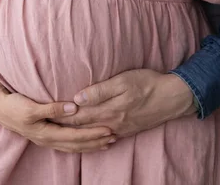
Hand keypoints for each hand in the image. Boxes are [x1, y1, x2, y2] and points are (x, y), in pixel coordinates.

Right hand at [0, 80, 116, 152]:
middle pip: (77, 144)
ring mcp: (45, 137)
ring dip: (90, 144)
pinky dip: (79, 143)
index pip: (75, 137)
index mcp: (46, 133)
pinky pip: (66, 142)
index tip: (109, 130)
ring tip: (107, 142)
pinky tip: (86, 141)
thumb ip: (53, 108)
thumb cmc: (13, 105)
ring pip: (72, 145)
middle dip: (96, 141)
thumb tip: (74, 108)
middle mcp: (47, 138)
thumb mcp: (31, 107)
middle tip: (114, 137)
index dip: (93, 135)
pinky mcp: (44, 133)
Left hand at [53, 70, 196, 137]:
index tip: (46, 114)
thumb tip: (78, 97)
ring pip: (93, 134)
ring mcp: (120, 128)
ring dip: (77, 134)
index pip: (78, 115)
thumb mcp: (123, 81)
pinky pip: (106, 136)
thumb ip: (100, 90)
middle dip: (65, 126)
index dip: (61, 115)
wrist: (173, 98)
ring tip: (62, 133)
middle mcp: (112, 123)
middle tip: (47, 125)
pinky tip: (88, 138)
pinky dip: (93, 138)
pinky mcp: (128, 130)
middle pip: (83, 126)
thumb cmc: (148, 83)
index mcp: (108, 110)